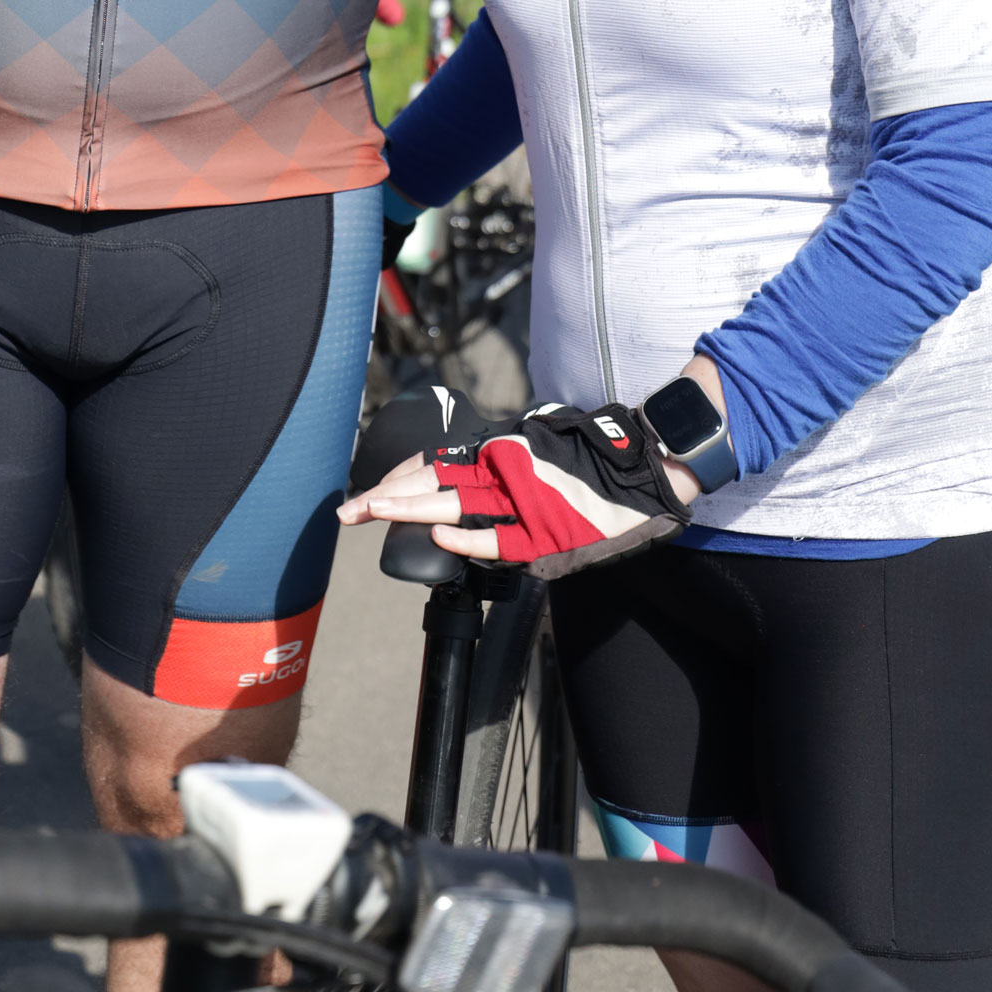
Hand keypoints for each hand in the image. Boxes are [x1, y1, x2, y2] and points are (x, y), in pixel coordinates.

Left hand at [339, 404, 691, 576]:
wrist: (643, 468)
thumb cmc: (589, 461)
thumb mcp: (533, 452)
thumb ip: (497, 467)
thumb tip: (460, 486)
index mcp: (497, 452)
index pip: (434, 465)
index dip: (398, 478)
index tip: (369, 492)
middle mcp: (501, 469)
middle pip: (431, 482)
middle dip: (386, 497)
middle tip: (348, 511)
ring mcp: (521, 500)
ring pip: (454, 504)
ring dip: (409, 509)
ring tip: (373, 513)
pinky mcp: (543, 531)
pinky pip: (499, 539)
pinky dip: (468, 539)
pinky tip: (439, 539)